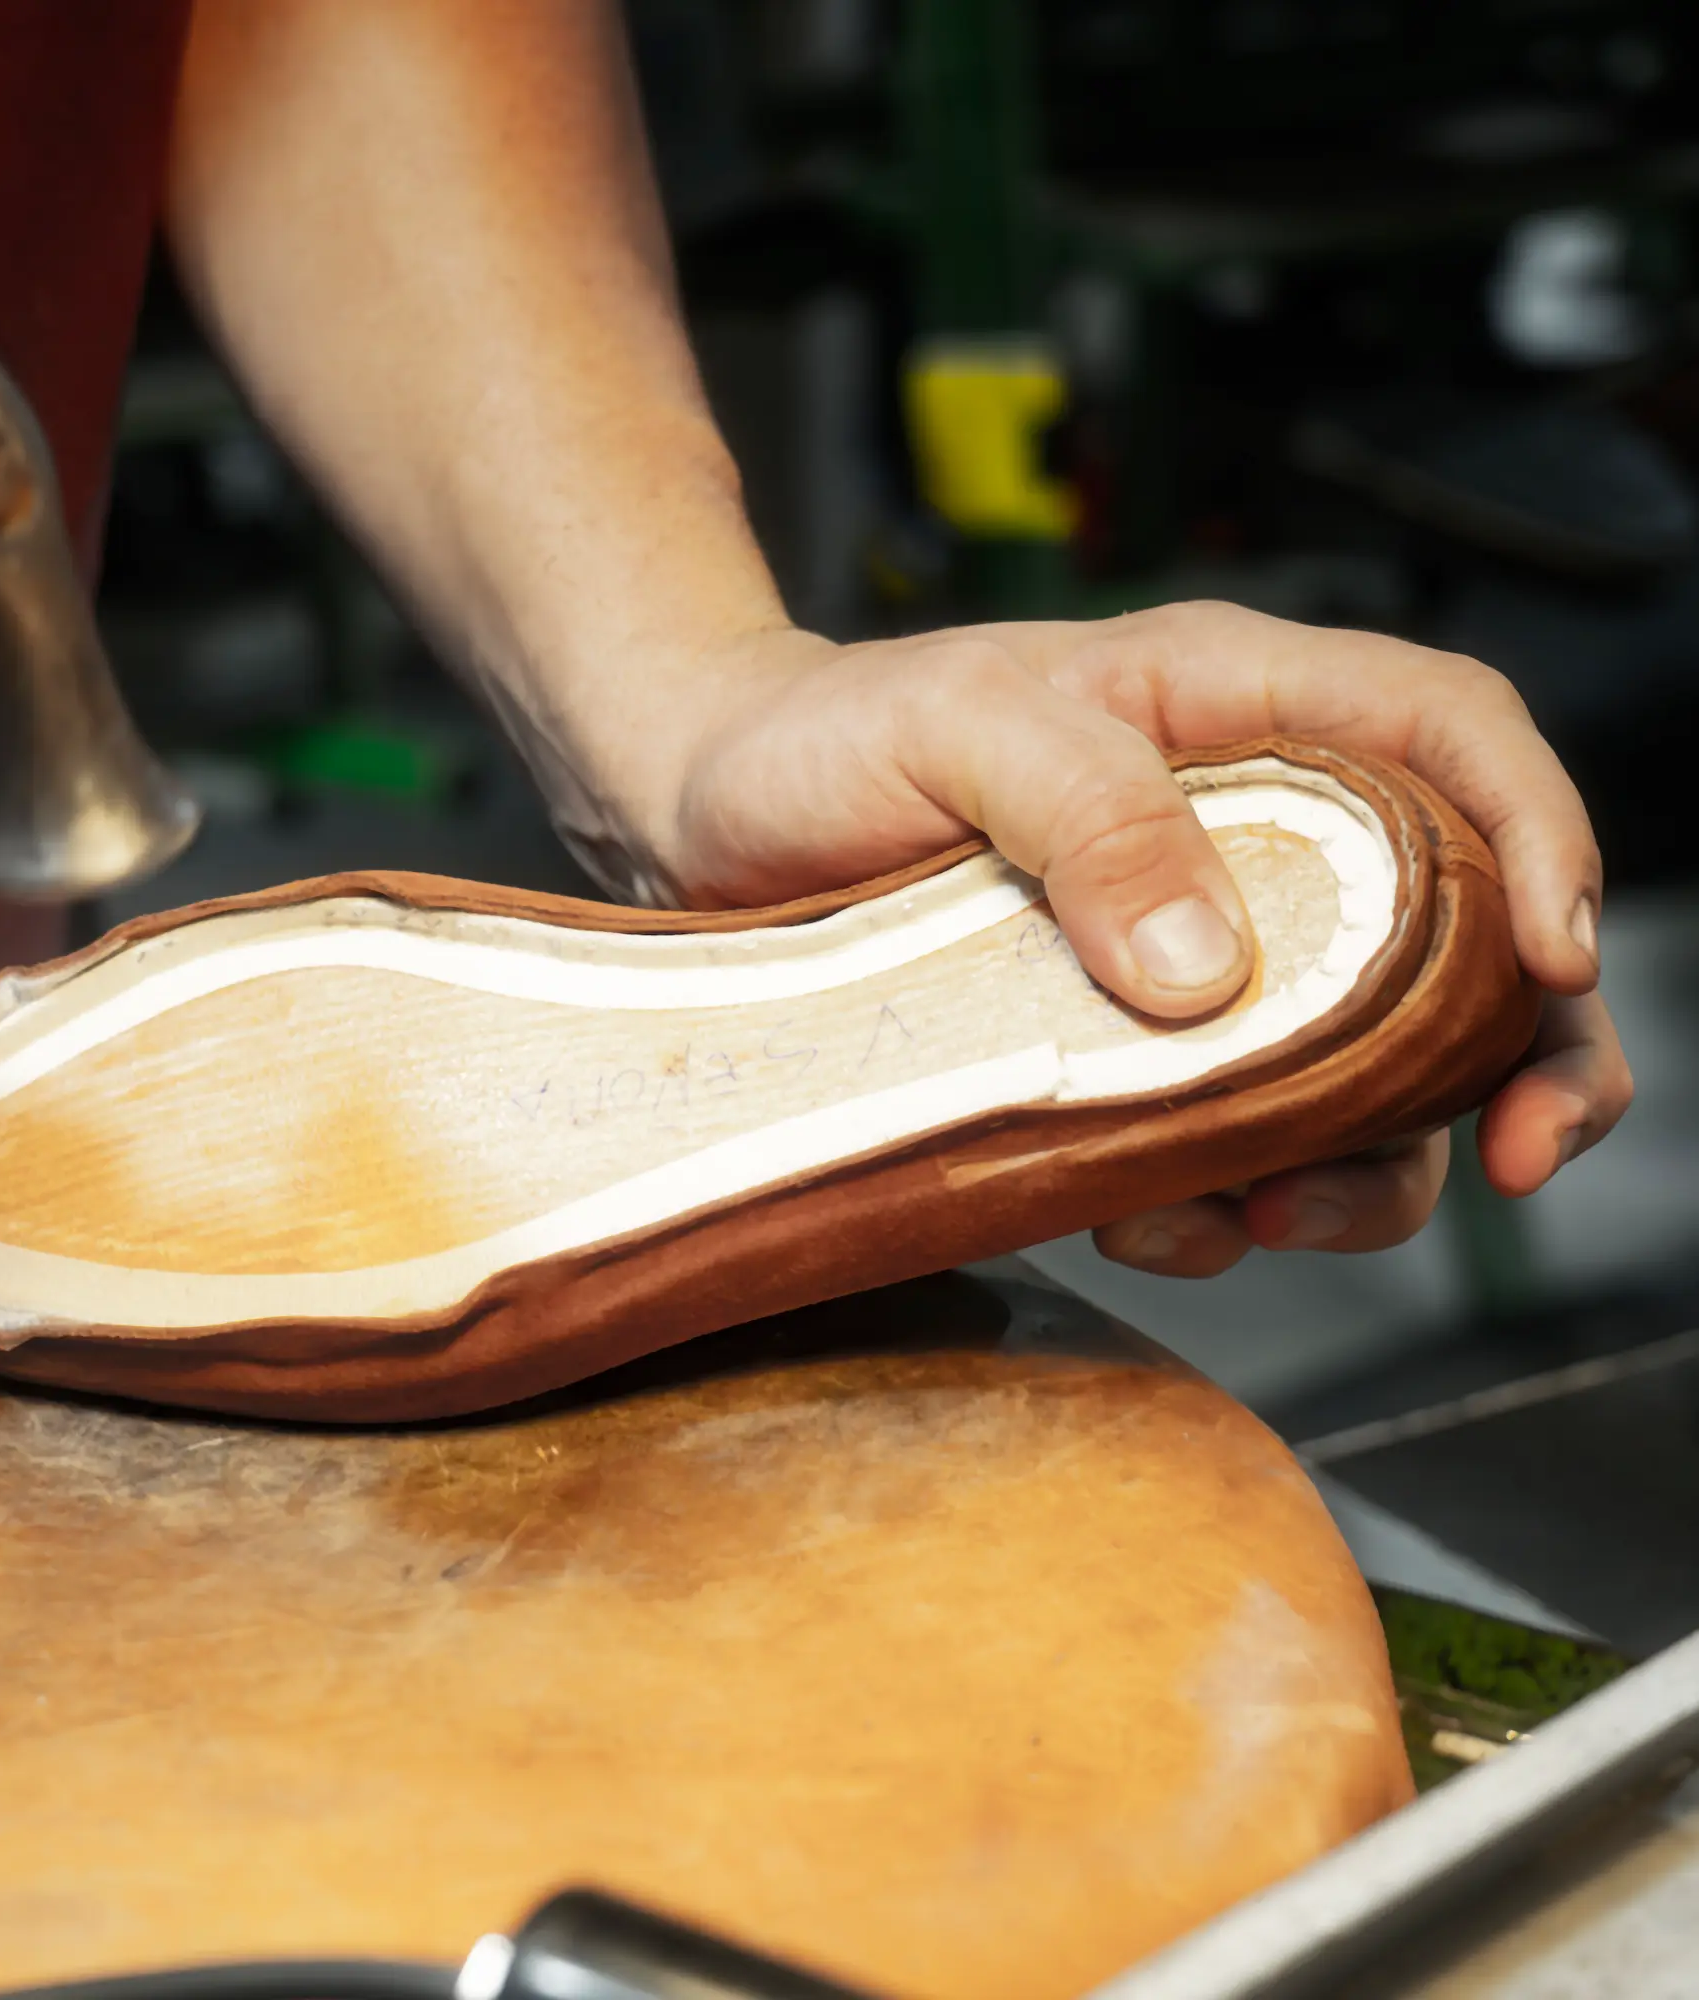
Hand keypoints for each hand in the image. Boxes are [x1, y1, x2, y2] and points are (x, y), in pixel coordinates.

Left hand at [540, 603, 1631, 1271]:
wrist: (693, 824)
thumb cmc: (816, 738)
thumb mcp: (953, 729)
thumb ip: (1085, 814)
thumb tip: (1207, 970)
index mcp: (1234, 710)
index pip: (1451, 731)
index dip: (1540, 835)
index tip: (1559, 964)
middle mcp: (1246, 834)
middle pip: (1461, 940)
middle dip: (1517, 1062)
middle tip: (1512, 1160)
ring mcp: (1192, 955)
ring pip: (1361, 1074)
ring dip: (1358, 1168)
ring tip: (1264, 1215)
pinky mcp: (1123, 1058)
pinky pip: (1227, 1147)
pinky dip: (1223, 1205)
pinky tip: (1154, 1220)